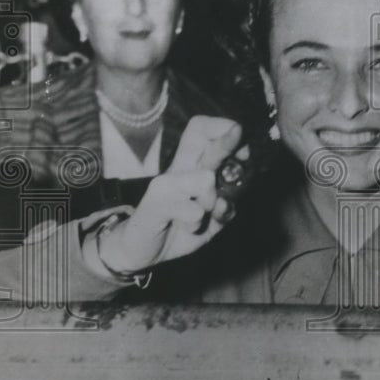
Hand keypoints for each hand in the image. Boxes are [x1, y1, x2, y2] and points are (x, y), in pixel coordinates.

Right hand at [93, 116, 242, 274]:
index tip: (242, 155)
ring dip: (212, 201)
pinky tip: (188, 228)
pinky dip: (197, 223)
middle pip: (199, 134)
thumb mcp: (209, 220)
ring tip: (201, 216)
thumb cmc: (176, 230)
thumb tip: (233, 200)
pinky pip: (192, 210)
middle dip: (228, 141)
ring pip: (205, 178)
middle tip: (242, 149)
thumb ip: (226, 207)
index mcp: (190, 167)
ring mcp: (164, 184)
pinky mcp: (154, 204)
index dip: (225, 133)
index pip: (203, 129)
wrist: (137, 251)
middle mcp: (177, 169)